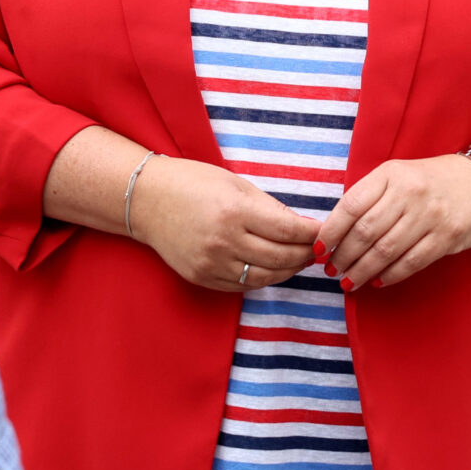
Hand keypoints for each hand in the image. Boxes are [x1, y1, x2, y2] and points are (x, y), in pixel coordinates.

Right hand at [131, 156, 318, 291]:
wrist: (147, 200)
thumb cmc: (193, 183)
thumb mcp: (235, 184)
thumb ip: (268, 208)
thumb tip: (301, 227)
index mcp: (234, 211)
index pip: (286, 230)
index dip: (310, 235)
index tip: (323, 233)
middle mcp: (224, 240)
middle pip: (280, 258)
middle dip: (304, 255)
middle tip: (317, 250)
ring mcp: (211, 263)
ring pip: (264, 278)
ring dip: (287, 271)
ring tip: (298, 261)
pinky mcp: (202, 277)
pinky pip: (242, 286)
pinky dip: (262, 280)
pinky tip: (272, 269)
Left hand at [316, 155, 470, 291]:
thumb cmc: (427, 182)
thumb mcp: (397, 176)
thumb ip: (369, 198)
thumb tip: (335, 233)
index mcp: (390, 174)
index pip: (351, 205)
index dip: (330, 231)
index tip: (318, 249)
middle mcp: (409, 193)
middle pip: (365, 232)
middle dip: (343, 256)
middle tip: (331, 270)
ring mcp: (429, 215)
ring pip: (385, 251)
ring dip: (362, 271)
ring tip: (348, 281)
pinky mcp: (446, 236)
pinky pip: (411, 262)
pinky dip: (390, 275)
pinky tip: (377, 281)